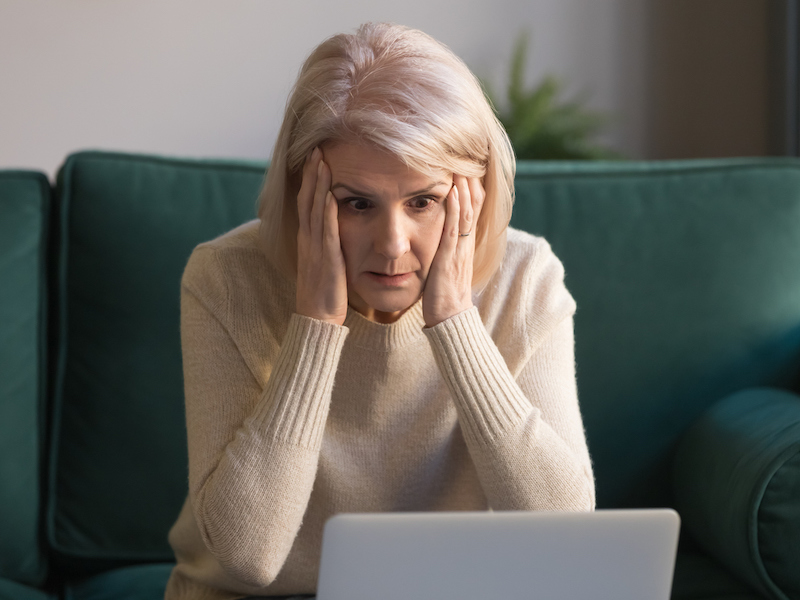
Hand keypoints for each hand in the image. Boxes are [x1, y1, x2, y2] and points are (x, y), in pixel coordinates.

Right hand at [295, 147, 347, 325]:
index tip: (316, 158)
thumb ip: (326, 244)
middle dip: (312, 173)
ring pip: (315, 210)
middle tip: (317, 148)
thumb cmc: (325, 293)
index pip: (307, 203)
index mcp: (308, 240)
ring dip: (319, 185)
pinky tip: (332, 195)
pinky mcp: (326, 260)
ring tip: (323, 162)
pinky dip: (328, 212)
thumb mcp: (324, 262)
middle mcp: (308, 240)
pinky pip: (327, 232)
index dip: (310, 179)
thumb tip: (333, 229)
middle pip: (307, 200)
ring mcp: (315, 249)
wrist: (317, 318)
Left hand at [422, 174, 485, 327]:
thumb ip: (446, 250)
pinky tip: (452, 190)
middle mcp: (465, 243)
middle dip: (470, 179)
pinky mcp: (449, 257)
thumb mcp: (446, 266)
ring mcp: (459, 249)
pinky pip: (454, 228)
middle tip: (465, 155)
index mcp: (464, 244)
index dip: (471, 186)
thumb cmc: (445, 296)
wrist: (450, 319)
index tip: (465, 165)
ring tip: (460, 163)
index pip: (472, 208)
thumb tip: (442, 238)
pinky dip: (454, 207)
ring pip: (466, 211)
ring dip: (463, 186)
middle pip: (474, 204)